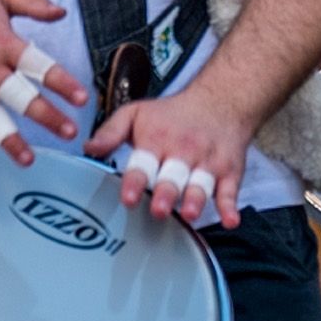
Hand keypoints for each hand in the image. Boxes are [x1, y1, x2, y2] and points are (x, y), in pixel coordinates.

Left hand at [92, 84, 251, 230]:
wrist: (221, 100)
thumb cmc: (173, 113)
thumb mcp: (136, 113)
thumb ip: (110, 132)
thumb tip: (88, 149)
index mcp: (157, 140)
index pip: (143, 163)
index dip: (135, 182)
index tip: (128, 197)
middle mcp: (183, 152)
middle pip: (174, 176)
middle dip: (167, 194)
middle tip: (159, 210)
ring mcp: (208, 162)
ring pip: (202, 184)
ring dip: (196, 199)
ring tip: (190, 214)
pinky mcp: (229, 171)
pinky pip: (231, 190)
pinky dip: (231, 207)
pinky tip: (230, 220)